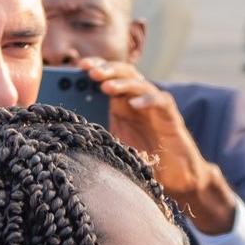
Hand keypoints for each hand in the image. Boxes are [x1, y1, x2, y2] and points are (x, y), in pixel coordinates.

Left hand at [79, 59, 232, 233]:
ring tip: (106, 86)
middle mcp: (138, 101)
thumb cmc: (144, 161)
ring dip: (123, 82)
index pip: (109, 76)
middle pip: (124, 73)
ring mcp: (156, 107)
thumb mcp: (114, 144)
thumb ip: (97, 130)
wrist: (176, 179)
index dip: (96, 67)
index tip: (78, 66)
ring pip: (140, 83)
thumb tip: (68, 122)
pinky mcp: (171, 118)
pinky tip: (134, 104)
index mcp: (122, 105)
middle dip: (106, 69)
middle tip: (89, 71)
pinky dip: (148, 100)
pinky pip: (161, 101)